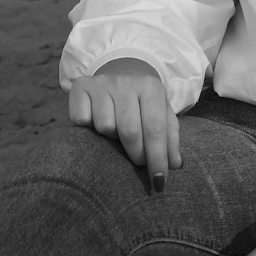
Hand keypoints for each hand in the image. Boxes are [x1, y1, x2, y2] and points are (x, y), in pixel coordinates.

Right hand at [68, 59, 181, 190]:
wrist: (120, 73)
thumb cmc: (144, 103)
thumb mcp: (162, 114)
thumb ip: (170, 138)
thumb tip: (175, 164)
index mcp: (151, 87)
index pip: (156, 128)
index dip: (157, 158)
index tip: (159, 182)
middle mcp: (125, 82)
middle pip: (130, 131)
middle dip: (137, 155)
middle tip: (140, 163)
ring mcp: (101, 83)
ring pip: (105, 127)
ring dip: (111, 139)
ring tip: (118, 134)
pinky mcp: (79, 87)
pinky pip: (82, 120)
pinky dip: (88, 128)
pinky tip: (96, 123)